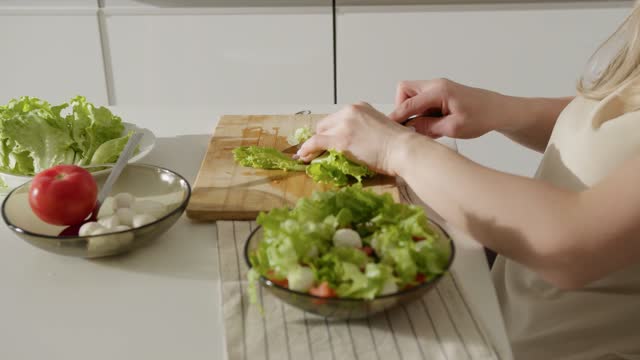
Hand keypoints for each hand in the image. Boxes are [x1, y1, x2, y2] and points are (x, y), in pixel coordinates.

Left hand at [297, 102, 415, 174]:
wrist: (404, 149)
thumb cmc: (399, 145)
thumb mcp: (380, 128)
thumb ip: (364, 130)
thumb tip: (355, 144)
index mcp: (360, 107)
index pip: (337, 118)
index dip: (331, 131)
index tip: (327, 140)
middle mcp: (350, 111)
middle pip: (325, 124)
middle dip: (322, 137)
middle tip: (320, 150)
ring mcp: (344, 125)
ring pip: (319, 134)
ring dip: (314, 145)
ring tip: (308, 156)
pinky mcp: (340, 140)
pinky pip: (315, 143)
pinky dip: (307, 150)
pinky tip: (304, 157)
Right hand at [389, 78, 507, 138]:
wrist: (499, 110)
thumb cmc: (482, 117)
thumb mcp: (454, 128)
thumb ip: (428, 127)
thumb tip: (409, 128)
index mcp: (439, 91)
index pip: (409, 103)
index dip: (396, 117)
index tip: (388, 128)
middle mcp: (436, 85)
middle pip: (405, 90)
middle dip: (402, 107)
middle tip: (409, 125)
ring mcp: (438, 87)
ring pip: (412, 94)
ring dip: (412, 110)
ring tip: (423, 126)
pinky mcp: (441, 93)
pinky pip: (422, 99)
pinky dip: (420, 111)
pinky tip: (431, 123)